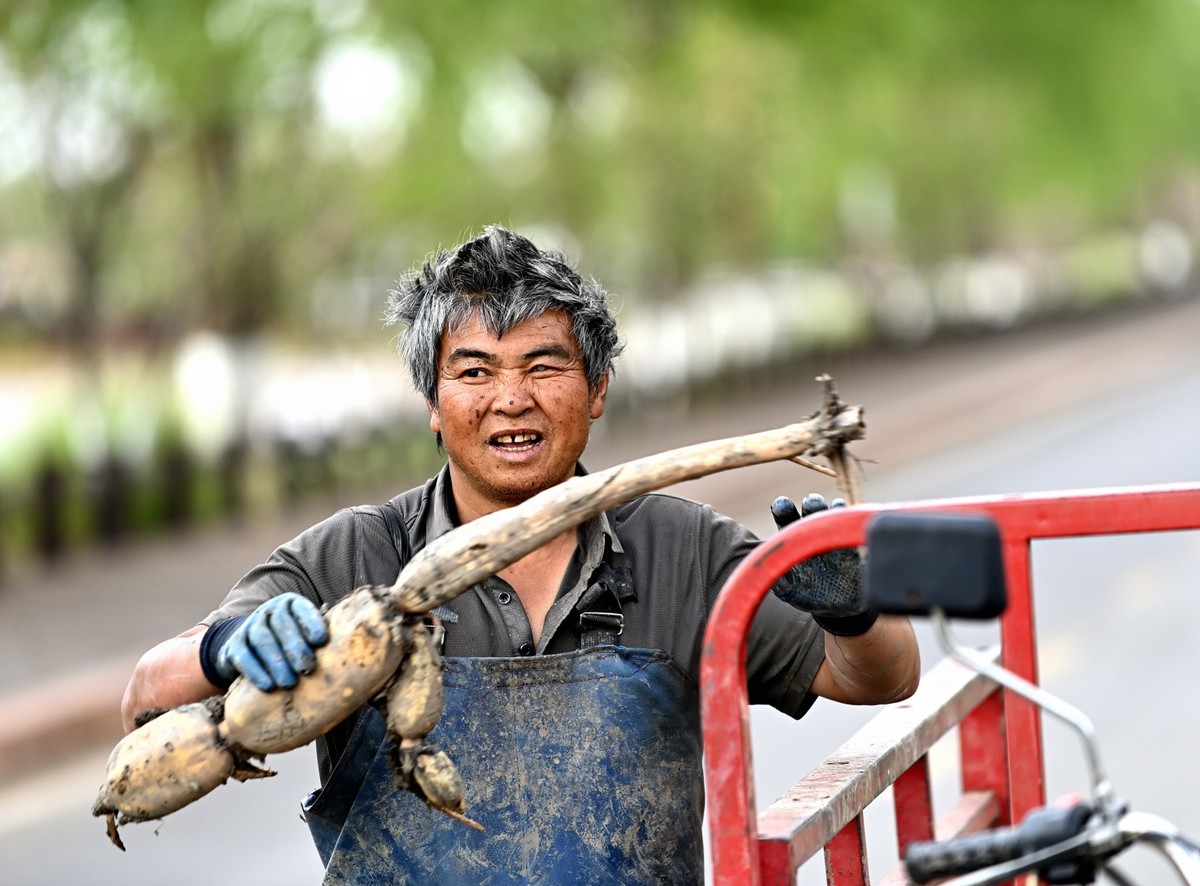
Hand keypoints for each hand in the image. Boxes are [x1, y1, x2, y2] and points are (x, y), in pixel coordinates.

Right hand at [214, 593, 329, 690]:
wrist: (249, 653)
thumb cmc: (290, 647)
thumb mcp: (305, 639)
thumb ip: (321, 642)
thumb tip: (350, 658)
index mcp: (291, 605)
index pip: (301, 608)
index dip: (311, 622)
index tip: (321, 641)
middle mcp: (269, 612)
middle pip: (281, 624)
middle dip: (295, 646)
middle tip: (308, 669)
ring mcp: (248, 627)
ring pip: (261, 639)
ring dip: (276, 662)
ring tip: (290, 683)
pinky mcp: (232, 646)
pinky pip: (243, 656)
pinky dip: (255, 671)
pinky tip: (268, 686)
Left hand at [770, 493, 877, 635]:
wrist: (839, 606)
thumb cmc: (809, 595)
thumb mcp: (792, 592)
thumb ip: (781, 582)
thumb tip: (767, 571)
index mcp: (793, 539)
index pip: (786, 517)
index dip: (783, 508)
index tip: (782, 506)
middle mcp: (813, 531)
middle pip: (812, 508)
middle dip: (812, 503)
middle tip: (812, 505)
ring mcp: (834, 534)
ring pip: (835, 512)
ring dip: (835, 509)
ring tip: (835, 510)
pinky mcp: (853, 542)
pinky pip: (854, 526)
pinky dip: (854, 522)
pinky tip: (851, 522)